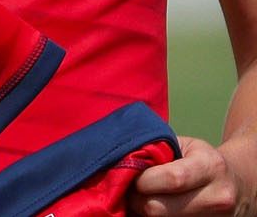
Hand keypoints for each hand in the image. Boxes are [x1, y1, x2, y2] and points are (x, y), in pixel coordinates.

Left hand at [130, 136, 252, 215]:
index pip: (171, 178)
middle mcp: (217, 197)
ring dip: (142, 213)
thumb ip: (155, 151)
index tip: (131, 175)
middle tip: (129, 191)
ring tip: (140, 199)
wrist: (236, 184)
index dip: (143, 180)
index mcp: (211, 167)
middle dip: (136, 200)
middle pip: (160, 209)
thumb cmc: (200, 160)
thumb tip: (119, 161)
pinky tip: (150, 210)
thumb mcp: (184, 146)